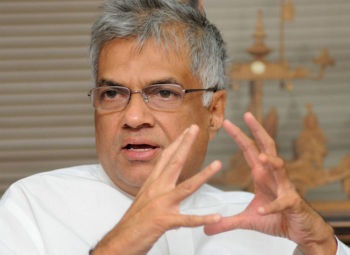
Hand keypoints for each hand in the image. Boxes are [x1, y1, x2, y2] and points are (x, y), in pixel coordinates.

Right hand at [91, 125, 221, 254]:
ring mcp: (160, 204)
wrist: (119, 241)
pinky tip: (216, 217)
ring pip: (186, 187)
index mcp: (151, 184)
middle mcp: (156, 190)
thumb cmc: (133, 222)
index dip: (176, 143)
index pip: (164, 158)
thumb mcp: (145, 200)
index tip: (185, 131)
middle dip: (185, 144)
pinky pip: (187, 220)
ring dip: (203, 175)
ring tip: (218, 164)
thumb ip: (158, 191)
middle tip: (194, 128)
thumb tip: (169, 189)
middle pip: (174, 163)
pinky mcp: (163, 221)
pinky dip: (202, 219)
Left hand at [204, 112, 336, 254]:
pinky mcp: (292, 203)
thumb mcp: (247, 219)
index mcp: (261, 174)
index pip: (249, 149)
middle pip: (266, 147)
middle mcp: (272, 176)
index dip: (239, 135)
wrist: (299, 231)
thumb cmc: (276, 218)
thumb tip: (206, 229)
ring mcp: (284, 187)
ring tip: (261, 158)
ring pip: (280, 168)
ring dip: (271, 162)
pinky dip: (272, 206)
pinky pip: (282, 202)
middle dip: (257, 130)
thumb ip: (226, 221)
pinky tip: (261, 209)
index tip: (227, 122)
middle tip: (247, 115)